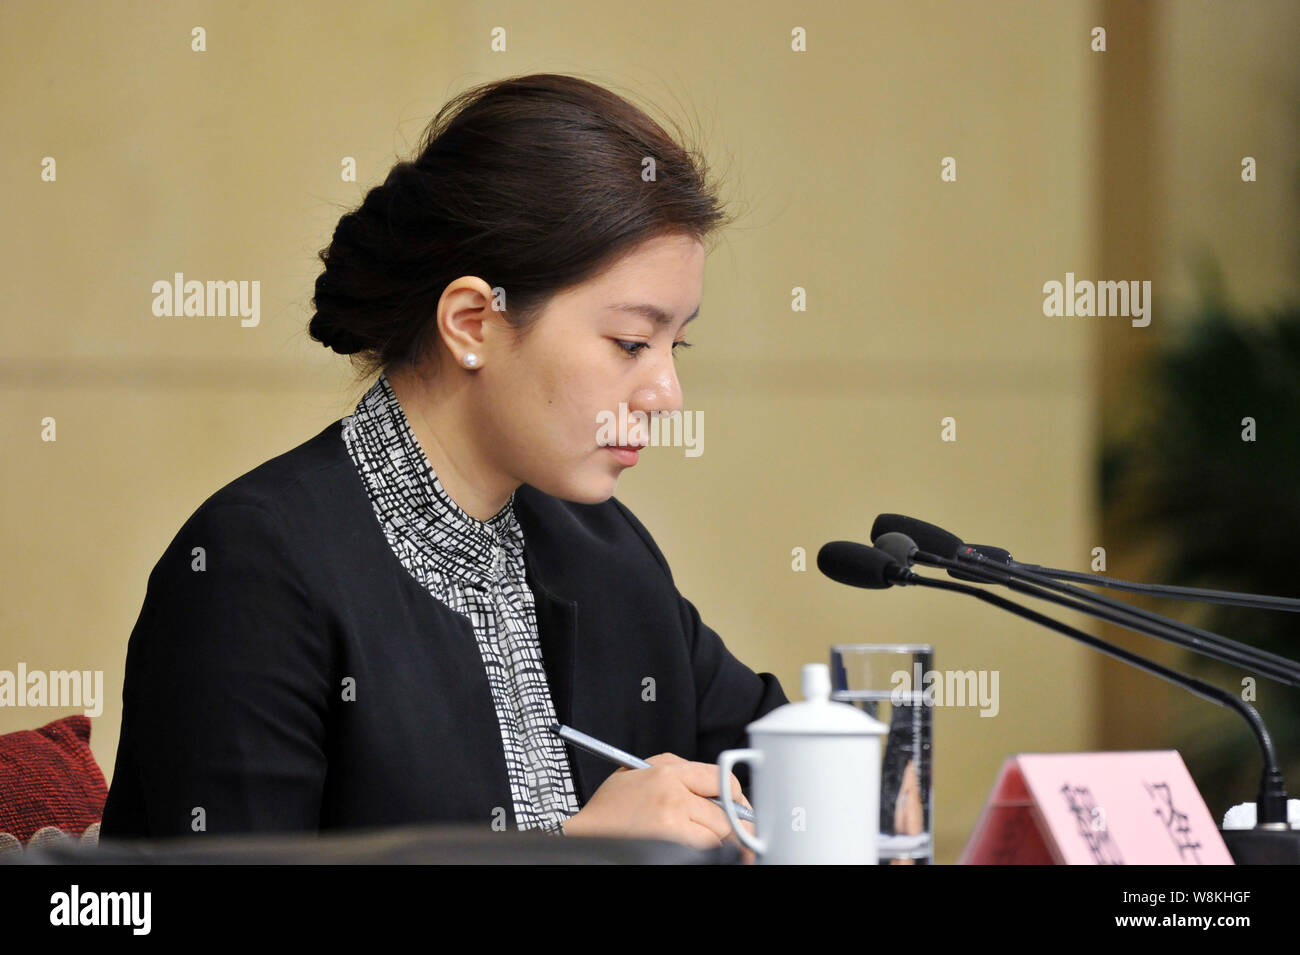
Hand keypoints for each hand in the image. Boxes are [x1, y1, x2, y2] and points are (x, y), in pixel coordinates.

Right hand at [563, 752, 756, 861]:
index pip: (723, 780)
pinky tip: (686, 848)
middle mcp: (674, 795)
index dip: (735, 796)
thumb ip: (678, 769)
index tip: (737, 807)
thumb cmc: (610, 809)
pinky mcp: (671, 847)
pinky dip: (701, 852)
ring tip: (692, 839)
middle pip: (725, 813)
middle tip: (720, 831)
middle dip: (726, 824)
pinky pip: (704, 851)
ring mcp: (673, 823)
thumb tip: (717, 784)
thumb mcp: (639, 771)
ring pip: (717, 836)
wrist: (585, 836)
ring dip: (712, 841)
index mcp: (669, 772)